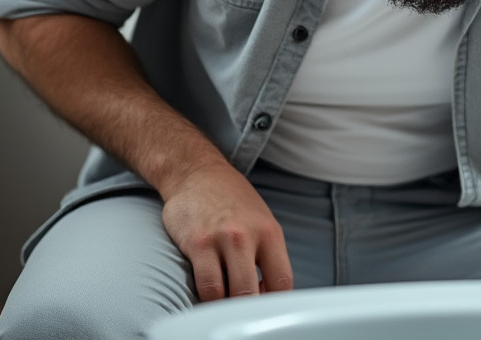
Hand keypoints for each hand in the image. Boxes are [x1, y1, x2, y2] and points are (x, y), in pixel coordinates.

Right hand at [160, 159, 293, 300]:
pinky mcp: (197, 243)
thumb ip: (266, 255)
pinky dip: (208, 298)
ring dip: (226, 305)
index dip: (274, 303)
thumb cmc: (232, 201)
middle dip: (248, 307)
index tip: (264, 306)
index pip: (283, 282)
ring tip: (225, 301)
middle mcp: (249, 236)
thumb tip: (268, 293)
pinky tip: (208, 292)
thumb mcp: (261, 222)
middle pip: (253, 294)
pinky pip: (205, 285)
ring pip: (228, 294)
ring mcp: (222, 240)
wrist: (197, 173)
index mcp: (271, 233)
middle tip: (241, 306)